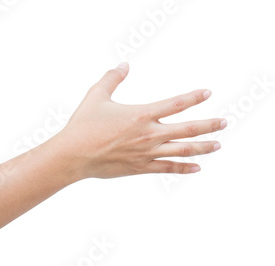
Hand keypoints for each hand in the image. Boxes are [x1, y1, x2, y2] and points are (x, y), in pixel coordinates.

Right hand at [54, 62, 226, 179]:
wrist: (73, 155)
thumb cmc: (82, 126)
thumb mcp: (96, 96)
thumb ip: (112, 78)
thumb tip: (123, 65)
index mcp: (141, 114)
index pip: (176, 104)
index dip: (194, 97)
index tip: (207, 93)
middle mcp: (149, 134)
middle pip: (189, 129)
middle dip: (210, 125)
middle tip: (224, 122)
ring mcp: (147, 153)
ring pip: (182, 150)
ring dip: (203, 147)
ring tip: (218, 145)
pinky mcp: (140, 168)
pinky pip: (168, 168)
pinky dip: (184, 168)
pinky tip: (197, 167)